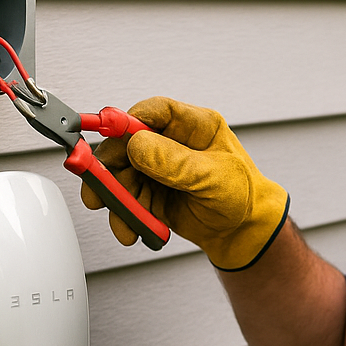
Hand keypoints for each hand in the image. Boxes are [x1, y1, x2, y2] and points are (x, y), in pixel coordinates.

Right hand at [80, 97, 288, 270]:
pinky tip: (132, 229)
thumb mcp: (212, 177)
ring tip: (124, 222)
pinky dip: (125, 216)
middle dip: (110, 169)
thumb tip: (137, 145)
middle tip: (101, 190)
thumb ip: (175, 162)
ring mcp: (160, 168)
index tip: (110, 136)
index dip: (128, 121)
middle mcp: (172, 143)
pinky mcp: (152, 192)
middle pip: (127, 144)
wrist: (244, 233)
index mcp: (193, 126)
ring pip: (122, 175)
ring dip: (117, 200)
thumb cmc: (243, 196)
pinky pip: (128, 199)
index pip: (155, 112)